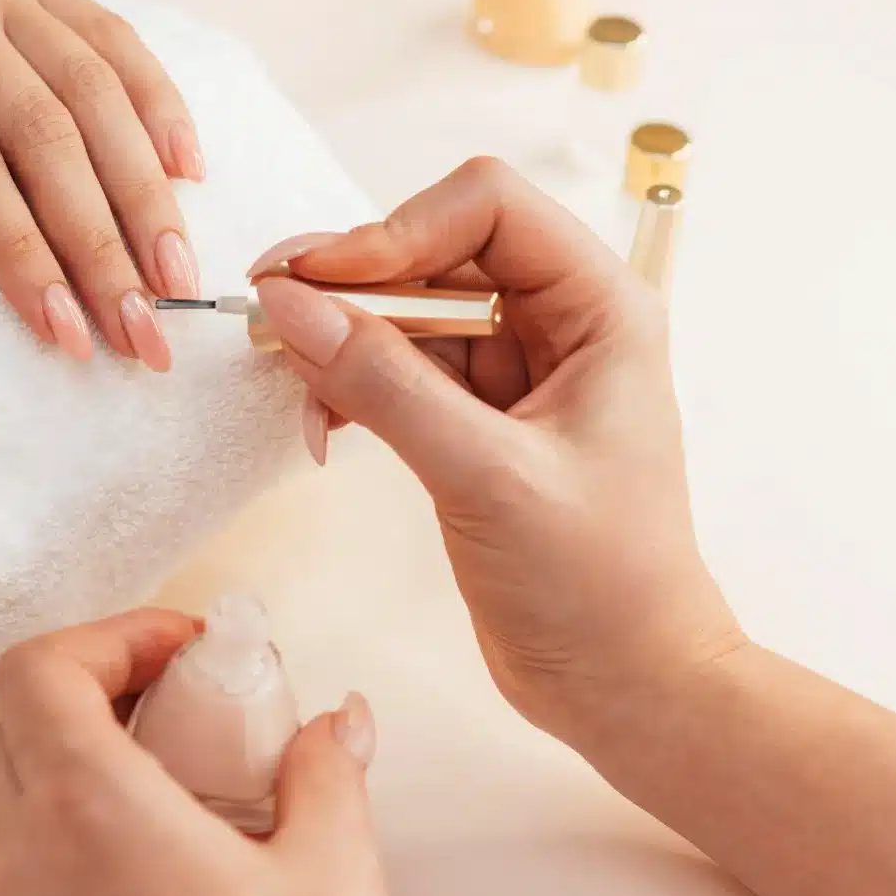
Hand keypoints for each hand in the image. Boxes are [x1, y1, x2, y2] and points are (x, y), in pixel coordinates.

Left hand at [0, 0, 203, 371]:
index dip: (26, 252)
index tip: (68, 337)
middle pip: (49, 130)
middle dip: (106, 245)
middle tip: (146, 336)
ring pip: (96, 91)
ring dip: (145, 194)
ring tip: (177, 285)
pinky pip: (111, 40)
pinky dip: (156, 106)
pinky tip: (188, 175)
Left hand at [0, 610, 411, 895]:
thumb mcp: (337, 877)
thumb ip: (325, 770)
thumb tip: (331, 722)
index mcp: (93, 817)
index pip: (36, 670)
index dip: (109, 636)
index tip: (185, 651)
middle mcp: (30, 868)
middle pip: (19, 725)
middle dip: (102, 691)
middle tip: (195, 702)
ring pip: (18, 799)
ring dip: (88, 763)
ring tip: (195, 784)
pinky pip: (31, 874)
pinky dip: (80, 837)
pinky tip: (174, 865)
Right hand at [249, 158, 746, 741]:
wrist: (626, 688)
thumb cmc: (596, 584)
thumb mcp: (486, 475)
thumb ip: (386, 384)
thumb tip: (289, 304)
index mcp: (601, 307)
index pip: (487, 207)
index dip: (395, 230)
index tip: (316, 282)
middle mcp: (561, 322)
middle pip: (436, 249)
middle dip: (351, 281)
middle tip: (269, 316)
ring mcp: (515, 373)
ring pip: (407, 311)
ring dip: (341, 337)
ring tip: (290, 383)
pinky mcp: (476, 423)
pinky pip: (398, 371)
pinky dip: (349, 385)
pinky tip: (319, 426)